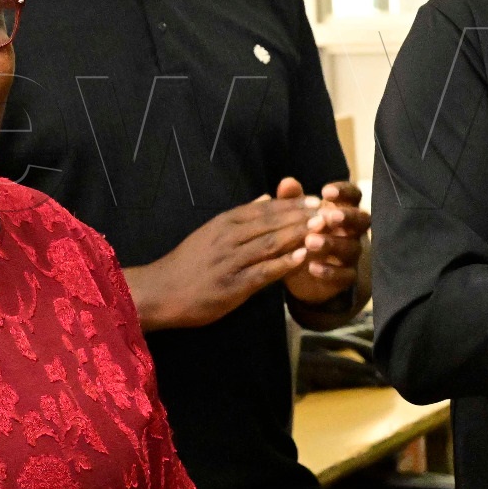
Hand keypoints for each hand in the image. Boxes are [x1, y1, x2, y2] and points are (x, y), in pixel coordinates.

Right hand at [125, 191, 317, 329]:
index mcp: (224, 223)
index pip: (265, 209)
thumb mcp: (210, 231)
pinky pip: (262, 272)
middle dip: (301, 215)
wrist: (159, 291)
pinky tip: (302, 256)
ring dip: (298, 234)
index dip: (292, 204)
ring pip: (270, 243)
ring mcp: (229, 262)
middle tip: (328, 210)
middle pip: (271, 223)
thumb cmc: (187, 264)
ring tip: (322, 228)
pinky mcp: (231, 286)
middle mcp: (227, 238)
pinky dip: (284, 263)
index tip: (316, 198)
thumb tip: (266, 196)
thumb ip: (240, 216)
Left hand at [282, 179, 369, 306]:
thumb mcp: (295, 219)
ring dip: (332, 243)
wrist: (301, 274)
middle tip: (329, 216)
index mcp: (343, 211)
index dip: (344, 192)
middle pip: (362, 220)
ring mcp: (352, 255)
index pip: (353, 196)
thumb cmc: (302, 236)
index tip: (325, 191)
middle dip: (348, 216)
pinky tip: (312, 267)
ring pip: (353, 247)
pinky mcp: (348, 277)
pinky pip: (346, 275)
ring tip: (310, 241)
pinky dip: (330, 271)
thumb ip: (293, 200)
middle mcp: (353, 231)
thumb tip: (287, 182)